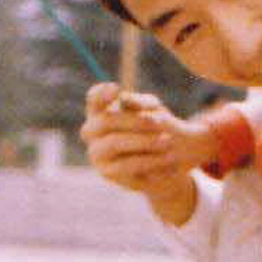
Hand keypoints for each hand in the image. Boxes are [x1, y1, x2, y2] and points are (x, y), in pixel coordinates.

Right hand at [80, 83, 214, 225]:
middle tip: (160, 122)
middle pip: (105, 120)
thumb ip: (140, 104)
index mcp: (100, 111)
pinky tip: (167, 157)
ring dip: (143, 140)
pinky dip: (149, 160)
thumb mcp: (154, 111)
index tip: (116, 89)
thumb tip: (124, 99)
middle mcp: (92, 131)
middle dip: (134, 120)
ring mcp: (96, 152)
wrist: (169, 162)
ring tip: (168, 141)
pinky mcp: (107, 173)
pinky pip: (126, 165)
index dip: (101, 94)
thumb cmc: (157, 129)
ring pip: (114, 142)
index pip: (94, 99)